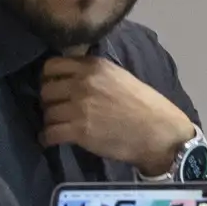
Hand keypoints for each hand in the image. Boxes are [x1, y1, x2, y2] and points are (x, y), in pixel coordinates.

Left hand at [36, 54, 200, 173]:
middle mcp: (83, 83)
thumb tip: (72, 77)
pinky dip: (47, 138)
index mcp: (94, 66)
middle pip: (46, 89)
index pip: (52, 65)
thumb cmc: (146, 106)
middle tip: (57, 110)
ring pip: (47, 112)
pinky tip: (51, 140)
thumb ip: (95, 74)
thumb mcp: (120, 77)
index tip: (54, 88)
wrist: (160, 133)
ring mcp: (80, 107)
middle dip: (48, 101)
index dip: (49, 78)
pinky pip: (49, 133)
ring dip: (50, 121)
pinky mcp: (79, 131)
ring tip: (58, 127)